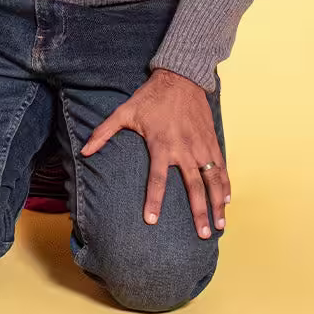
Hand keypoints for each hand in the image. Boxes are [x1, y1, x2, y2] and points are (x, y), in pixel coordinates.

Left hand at [79, 68, 228, 239]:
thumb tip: (85, 152)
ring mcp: (201, 146)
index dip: (154, 200)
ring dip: (218, 203)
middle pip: (194, 187)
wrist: (181, 78)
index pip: (158, 179)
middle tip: (203, 235)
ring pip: (213, 180)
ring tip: (220, 225)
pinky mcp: (212, 141)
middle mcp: (184, 149)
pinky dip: (226, 184)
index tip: (152, 221)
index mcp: (162, 145)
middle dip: (199, 212)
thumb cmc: (150, 97)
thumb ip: (103, 133)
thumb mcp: (124, 112)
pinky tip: (228, 200)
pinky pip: (221, 167)